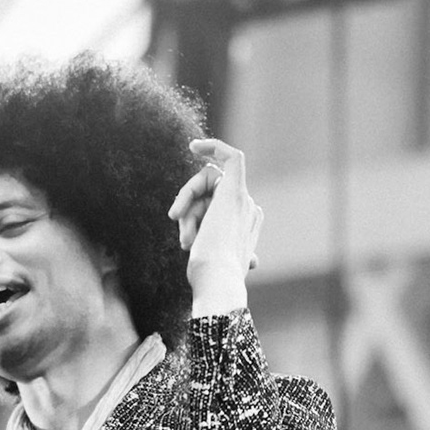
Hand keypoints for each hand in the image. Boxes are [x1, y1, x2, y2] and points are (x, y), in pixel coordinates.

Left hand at [168, 138, 260, 314]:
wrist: (217, 282)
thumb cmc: (210, 281)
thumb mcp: (210, 264)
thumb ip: (219, 251)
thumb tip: (249, 262)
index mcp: (247, 227)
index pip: (218, 203)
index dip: (200, 203)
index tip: (179, 213)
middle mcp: (250, 211)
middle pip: (208, 193)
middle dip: (190, 213)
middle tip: (184, 240)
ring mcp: (244, 200)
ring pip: (206, 183)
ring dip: (189, 208)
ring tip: (187, 238)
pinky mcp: (234, 189)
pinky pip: (230, 156)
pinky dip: (214, 147)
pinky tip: (195, 147)